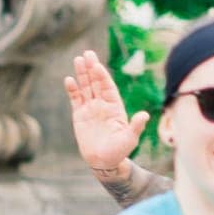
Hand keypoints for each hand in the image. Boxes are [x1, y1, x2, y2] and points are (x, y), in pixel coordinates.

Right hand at [64, 50, 149, 174]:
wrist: (103, 161)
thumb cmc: (119, 150)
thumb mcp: (130, 138)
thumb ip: (136, 126)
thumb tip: (144, 115)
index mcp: (115, 106)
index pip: (108, 87)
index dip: (102, 76)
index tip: (97, 66)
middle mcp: (102, 104)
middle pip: (96, 82)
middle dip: (92, 68)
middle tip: (87, 53)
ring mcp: (90, 108)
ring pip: (85, 87)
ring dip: (81, 74)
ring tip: (77, 59)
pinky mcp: (79, 115)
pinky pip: (75, 99)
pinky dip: (72, 90)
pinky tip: (69, 79)